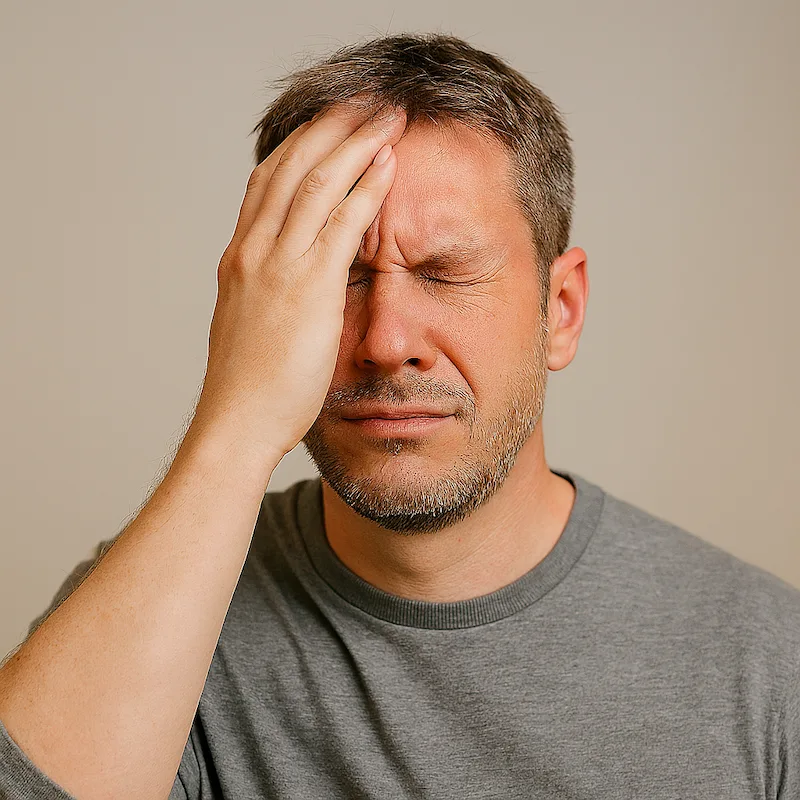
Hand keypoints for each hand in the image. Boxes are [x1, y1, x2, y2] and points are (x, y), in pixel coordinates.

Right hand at [190, 103, 406, 465]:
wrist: (235, 422)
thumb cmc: (247, 387)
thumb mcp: (249, 325)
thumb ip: (266, 293)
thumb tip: (285, 286)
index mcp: (240, 256)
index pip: (268, 180)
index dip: (301, 144)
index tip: (329, 124)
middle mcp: (253, 249)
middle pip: (293, 166)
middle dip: (332, 126)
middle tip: (364, 101)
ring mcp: (278, 264)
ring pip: (318, 181)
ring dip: (356, 142)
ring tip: (387, 117)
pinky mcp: (307, 286)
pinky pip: (342, 223)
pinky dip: (367, 188)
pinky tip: (389, 165)